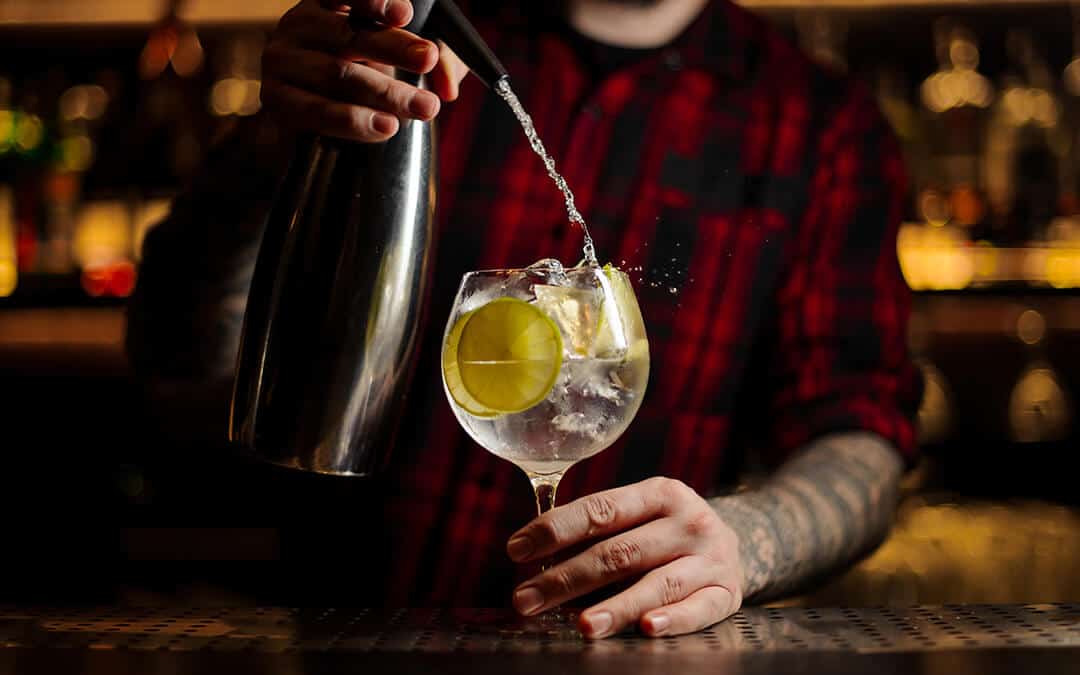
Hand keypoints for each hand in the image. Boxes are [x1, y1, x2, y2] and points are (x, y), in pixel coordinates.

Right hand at [261, 0, 469, 141]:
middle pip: (348, 34)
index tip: (405, 13)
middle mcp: (298, 25)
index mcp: (325, 3)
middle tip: (428, 59)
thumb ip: (430, 61)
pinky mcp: (276, 99)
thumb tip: (448, 84)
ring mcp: (282, 61)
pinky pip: (317, 110)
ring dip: (386, 93)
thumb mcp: (398, 59)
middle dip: (394, 48)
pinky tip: (385, 127)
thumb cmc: (360, 78)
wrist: (308, 121)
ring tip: (424, 107)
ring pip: (338, 75)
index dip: (374, 2)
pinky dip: (354, 121)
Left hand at [507, 477, 744, 638]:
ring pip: (657, 583)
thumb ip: (599, 528)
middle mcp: (688, 520)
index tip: (517, 549)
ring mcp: (711, 557)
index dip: (555, 530)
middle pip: (620, 552)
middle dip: (567, 578)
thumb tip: (532, 553)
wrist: (735, 544)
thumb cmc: (667, 532)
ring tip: (583, 625)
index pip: (600, 510)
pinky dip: (673, 620)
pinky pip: (699, 609)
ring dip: (617, 606)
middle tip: (527, 599)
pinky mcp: (727, 592)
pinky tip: (647, 628)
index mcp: (660, 493)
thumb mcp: (642, 515)